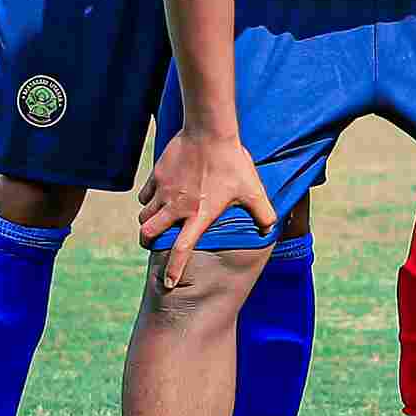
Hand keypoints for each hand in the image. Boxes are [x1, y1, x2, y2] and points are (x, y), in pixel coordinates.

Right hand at [138, 128, 276, 285]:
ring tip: (156, 220)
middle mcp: (178, 207)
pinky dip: (148, 200)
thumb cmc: (233, 162)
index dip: (174, 269)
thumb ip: (263, 213)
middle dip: (148, 242)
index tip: (169, 284)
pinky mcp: (157, 175)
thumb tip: (270, 229)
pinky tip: (158, 197)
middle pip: (148, 233)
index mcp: (200, 215)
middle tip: (152, 243)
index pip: (182, 249)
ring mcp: (164, 191)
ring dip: (148, 221)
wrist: (210, 132)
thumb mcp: (253, 190)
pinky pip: (145, 195)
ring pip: (144, 215)